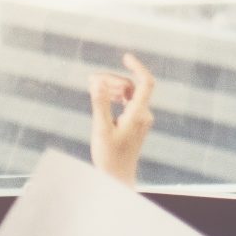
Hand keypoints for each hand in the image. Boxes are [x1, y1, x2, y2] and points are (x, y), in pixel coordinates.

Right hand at [88, 52, 156, 187]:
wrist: (117, 178)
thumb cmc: (109, 157)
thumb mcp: (101, 129)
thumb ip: (100, 103)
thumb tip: (98, 81)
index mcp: (138, 114)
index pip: (145, 83)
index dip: (137, 67)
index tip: (125, 57)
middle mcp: (143, 115)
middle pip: (131, 87)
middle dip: (111, 79)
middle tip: (90, 79)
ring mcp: (141, 120)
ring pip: (128, 94)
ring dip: (112, 87)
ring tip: (92, 86)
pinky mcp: (135, 124)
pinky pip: (127, 103)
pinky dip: (115, 97)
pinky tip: (102, 97)